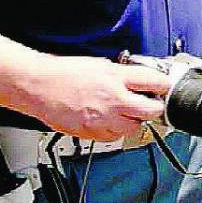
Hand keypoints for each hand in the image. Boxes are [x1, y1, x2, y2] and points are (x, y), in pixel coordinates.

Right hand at [23, 55, 171, 140]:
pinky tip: (107, 121)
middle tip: (150, 104)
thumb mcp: (100, 65)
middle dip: (154, 108)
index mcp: (117, 78)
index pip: (156, 82)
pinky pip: (113, 137)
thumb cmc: (63, 73)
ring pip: (133, 129)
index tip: (164, 88)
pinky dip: (114, 131)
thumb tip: (138, 81)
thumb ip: (122, 75)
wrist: (37, 86)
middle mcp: (113, 100)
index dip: (164, 86)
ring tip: (124, 113)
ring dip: (133, 122)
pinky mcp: (91, 133)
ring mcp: (103, 119)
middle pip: (152, 111)